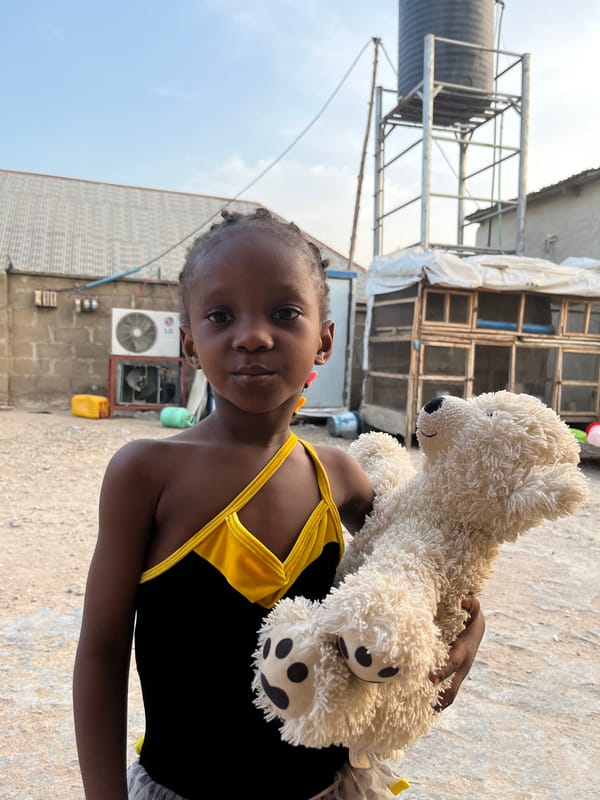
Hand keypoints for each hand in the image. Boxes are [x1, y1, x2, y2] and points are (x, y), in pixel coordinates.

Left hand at [429, 594, 484, 711]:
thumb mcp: (473, 608)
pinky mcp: (452, 676)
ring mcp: (458, 675)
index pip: (452, 664)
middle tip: (421, 709)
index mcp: (464, 652)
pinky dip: (436, 702)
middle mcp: (462, 668)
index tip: (430, 679)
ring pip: (448, 695)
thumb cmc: (470, 616)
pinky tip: (419, 710)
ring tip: (416, 716)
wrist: (477, 628)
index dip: (442, 672)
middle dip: (438, 699)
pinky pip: (445, 693)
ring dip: (435, 705)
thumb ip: (470, 603)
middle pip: (450, 689)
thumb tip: (463, 598)